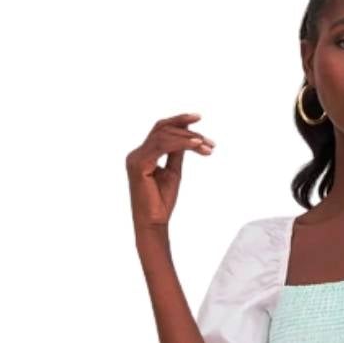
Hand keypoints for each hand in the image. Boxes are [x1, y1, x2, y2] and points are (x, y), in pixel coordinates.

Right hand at [124, 113, 215, 231]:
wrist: (154, 223)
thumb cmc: (161, 203)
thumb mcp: (173, 173)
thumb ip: (176, 154)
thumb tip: (187, 137)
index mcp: (143, 155)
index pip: (161, 131)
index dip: (179, 122)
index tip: (199, 119)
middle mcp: (136, 154)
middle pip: (162, 129)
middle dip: (185, 127)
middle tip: (207, 138)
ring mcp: (136, 158)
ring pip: (163, 135)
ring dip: (188, 138)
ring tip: (206, 145)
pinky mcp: (139, 165)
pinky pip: (162, 146)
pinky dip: (181, 143)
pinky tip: (196, 145)